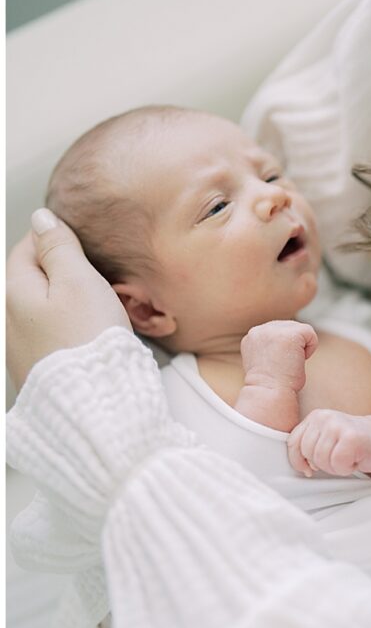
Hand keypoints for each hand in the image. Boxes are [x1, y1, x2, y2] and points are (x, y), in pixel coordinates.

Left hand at [6, 210, 130, 390]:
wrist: (94, 408)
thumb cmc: (89, 343)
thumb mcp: (78, 280)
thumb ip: (59, 247)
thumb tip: (42, 219)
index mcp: (13, 290)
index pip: (29, 246)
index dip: (61, 240)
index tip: (89, 248)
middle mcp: (8, 319)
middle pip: (37, 279)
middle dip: (68, 275)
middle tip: (101, 281)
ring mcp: (21, 347)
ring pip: (47, 309)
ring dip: (73, 305)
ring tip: (102, 312)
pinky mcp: (39, 369)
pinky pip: (54, 336)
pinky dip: (74, 331)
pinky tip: (93, 338)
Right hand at [240, 320, 317, 392]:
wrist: (269, 394)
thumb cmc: (271, 386)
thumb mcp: (265, 361)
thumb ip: (271, 347)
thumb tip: (288, 343)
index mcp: (252, 336)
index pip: (278, 332)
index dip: (284, 350)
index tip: (276, 366)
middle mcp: (259, 330)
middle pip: (290, 328)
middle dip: (293, 348)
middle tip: (283, 366)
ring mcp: (273, 330)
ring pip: (300, 331)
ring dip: (301, 349)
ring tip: (289, 364)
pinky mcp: (290, 333)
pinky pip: (310, 333)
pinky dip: (310, 349)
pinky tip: (297, 361)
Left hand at [287, 409, 370, 477]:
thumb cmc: (354, 444)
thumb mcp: (326, 440)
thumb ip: (308, 447)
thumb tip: (302, 467)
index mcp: (315, 417)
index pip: (293, 443)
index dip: (299, 461)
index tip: (310, 468)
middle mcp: (324, 417)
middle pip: (308, 453)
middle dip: (323, 464)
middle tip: (340, 459)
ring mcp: (337, 425)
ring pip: (322, 460)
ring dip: (336, 467)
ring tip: (349, 458)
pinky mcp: (351, 437)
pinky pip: (338, 463)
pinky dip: (347, 468)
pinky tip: (356, 459)